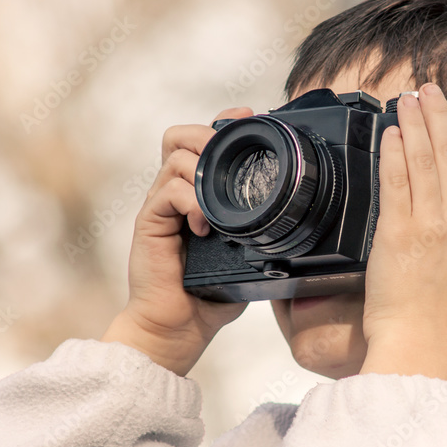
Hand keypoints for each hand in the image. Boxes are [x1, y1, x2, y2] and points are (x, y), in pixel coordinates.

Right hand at [102, 108, 252, 374]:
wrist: (177, 329)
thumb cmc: (210, 295)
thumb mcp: (245, 255)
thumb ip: (259, 229)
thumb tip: (298, 215)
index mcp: (195, 195)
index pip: (200, 140)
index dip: (222, 123)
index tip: (249, 117)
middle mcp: (174, 194)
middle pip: (180, 137)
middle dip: (208, 134)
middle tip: (229, 150)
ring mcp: (159, 207)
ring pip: (176, 158)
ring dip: (203, 170)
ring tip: (218, 201)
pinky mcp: (148, 223)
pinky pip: (169, 192)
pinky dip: (192, 201)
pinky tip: (205, 225)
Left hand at [359, 84, 446, 381]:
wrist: (422, 346)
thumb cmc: (436, 316)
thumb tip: (440, 206)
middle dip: (438, 116)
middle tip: (427, 89)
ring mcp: (431, 226)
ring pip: (425, 160)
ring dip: (415, 124)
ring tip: (406, 99)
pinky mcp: (400, 234)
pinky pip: (396, 182)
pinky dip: (393, 152)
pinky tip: (388, 133)